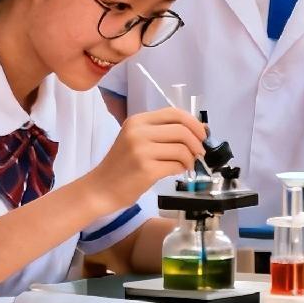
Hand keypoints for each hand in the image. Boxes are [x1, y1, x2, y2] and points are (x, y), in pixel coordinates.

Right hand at [88, 108, 205, 212]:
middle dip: (197, 142)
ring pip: (182, 149)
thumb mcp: (136, 139)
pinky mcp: (146, 170)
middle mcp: (138, 133)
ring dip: (190, 158)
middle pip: (182, 130)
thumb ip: (162, 132)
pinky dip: (182, 168)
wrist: (100, 189)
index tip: (202, 134)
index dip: (193, 122)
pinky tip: (177, 171)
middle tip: (199, 152)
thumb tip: (198, 130)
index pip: (174, 113)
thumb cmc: (121, 165)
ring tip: (187, 164)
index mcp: (137, 121)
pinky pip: (176, 165)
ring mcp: (142, 151)